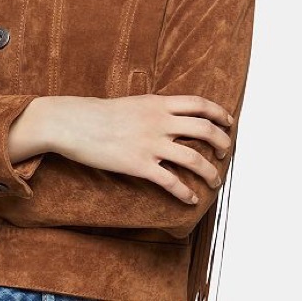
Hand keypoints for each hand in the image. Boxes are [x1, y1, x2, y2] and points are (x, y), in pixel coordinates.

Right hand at [39, 94, 233, 204]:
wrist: (73, 123)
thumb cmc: (97, 113)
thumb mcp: (131, 103)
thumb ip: (153, 109)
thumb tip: (169, 116)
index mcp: (157, 103)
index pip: (199, 104)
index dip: (219, 113)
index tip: (228, 122)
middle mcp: (159, 122)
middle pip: (205, 130)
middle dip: (223, 143)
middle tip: (225, 152)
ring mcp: (150, 144)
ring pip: (194, 159)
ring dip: (211, 173)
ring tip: (215, 181)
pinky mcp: (139, 165)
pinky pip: (171, 182)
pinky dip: (185, 192)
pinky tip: (189, 198)